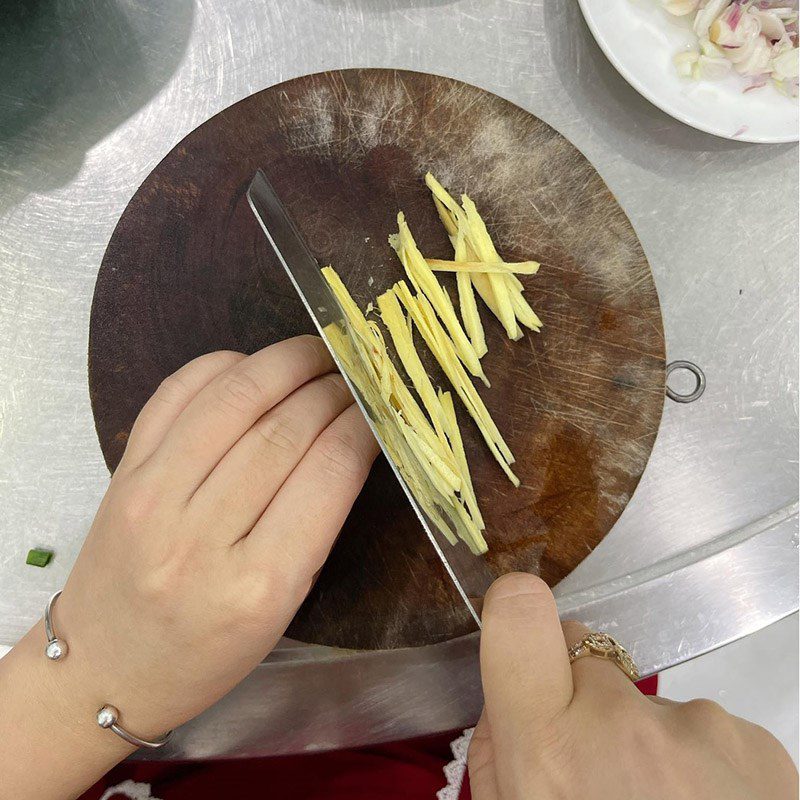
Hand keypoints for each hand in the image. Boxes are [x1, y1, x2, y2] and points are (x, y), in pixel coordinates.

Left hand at [1, 336, 378, 798]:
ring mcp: (152, 498)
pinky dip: (222, 366)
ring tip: (317, 353)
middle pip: (283, 430)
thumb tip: (352, 432)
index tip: (382, 401)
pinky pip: (176, 393)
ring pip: (232, 400)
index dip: (362, 423)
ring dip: (284, 363)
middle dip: (331, 388)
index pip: (328, 472)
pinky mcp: (123, 473)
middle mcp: (201, 537)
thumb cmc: (211, 650)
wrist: (106, 666)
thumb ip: (317, 519)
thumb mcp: (285, 604)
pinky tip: (252, 366)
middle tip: (357, 371)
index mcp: (260, 584)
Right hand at [469, 573, 796, 799]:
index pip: (520, 619)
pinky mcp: (757, 743)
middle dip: (585, 704)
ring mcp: (699, 728)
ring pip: (650, 707)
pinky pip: (705, 733)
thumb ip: (500, 758)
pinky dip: (701, 768)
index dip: (517, 613)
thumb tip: (509, 704)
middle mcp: (624, 723)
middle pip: (587, 660)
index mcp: (550, 750)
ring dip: (650, 748)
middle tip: (599, 777)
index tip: (521, 633)